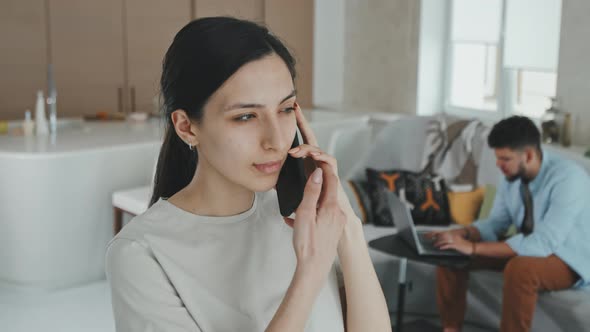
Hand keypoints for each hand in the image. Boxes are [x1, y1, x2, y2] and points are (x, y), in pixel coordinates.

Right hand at [283, 162, 346, 278]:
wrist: (314, 268)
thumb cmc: (308, 244)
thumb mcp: (305, 214)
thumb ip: (311, 192)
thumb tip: (317, 173)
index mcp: (331, 207)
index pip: (331, 180)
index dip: (323, 168)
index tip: (316, 160)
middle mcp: (337, 214)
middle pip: (328, 191)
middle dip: (316, 184)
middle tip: (304, 179)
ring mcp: (336, 223)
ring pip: (323, 204)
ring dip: (311, 201)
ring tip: (295, 207)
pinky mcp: (332, 231)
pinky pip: (322, 217)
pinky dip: (310, 215)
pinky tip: (295, 222)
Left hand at [289, 103, 358, 222]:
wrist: (328, 220)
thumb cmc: (313, 207)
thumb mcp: (293, 192)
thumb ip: (285, 185)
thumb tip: (270, 182)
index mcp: (307, 164)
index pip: (300, 143)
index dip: (294, 129)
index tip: (285, 115)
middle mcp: (316, 163)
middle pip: (310, 139)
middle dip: (303, 123)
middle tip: (295, 110)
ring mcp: (325, 168)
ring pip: (318, 150)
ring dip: (307, 148)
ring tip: (294, 151)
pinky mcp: (334, 175)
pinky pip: (330, 161)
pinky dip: (322, 157)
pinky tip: (313, 156)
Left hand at [427, 229, 473, 254]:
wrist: (471, 246)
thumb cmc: (463, 244)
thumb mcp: (455, 240)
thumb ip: (448, 240)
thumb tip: (440, 242)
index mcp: (451, 233)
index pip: (440, 232)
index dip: (433, 233)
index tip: (427, 234)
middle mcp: (452, 235)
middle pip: (440, 235)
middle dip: (433, 237)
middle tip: (427, 239)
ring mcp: (454, 240)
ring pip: (444, 240)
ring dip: (438, 243)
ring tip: (434, 245)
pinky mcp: (456, 245)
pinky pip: (448, 245)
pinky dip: (444, 246)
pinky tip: (440, 248)